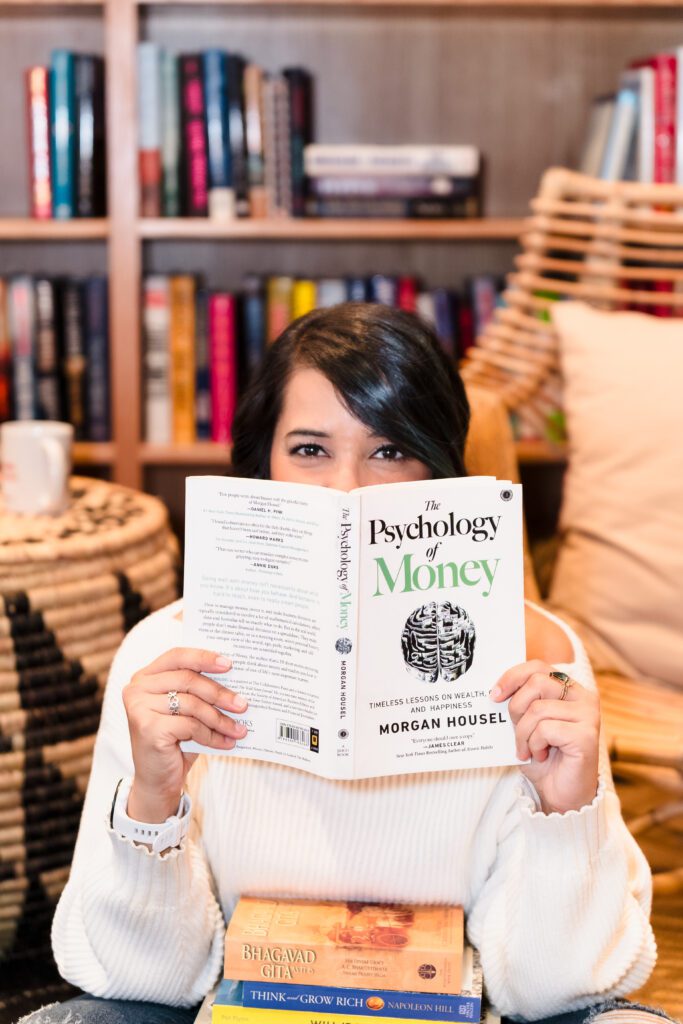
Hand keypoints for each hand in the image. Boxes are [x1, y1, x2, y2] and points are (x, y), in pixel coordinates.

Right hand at [122, 647, 248, 821]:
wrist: (157, 782)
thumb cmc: (175, 741)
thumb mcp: (187, 711)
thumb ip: (199, 691)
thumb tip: (236, 679)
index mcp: (145, 676)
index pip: (177, 655)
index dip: (204, 657)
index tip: (229, 664)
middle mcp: (137, 688)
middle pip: (188, 679)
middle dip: (220, 693)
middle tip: (243, 704)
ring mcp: (139, 708)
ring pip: (192, 704)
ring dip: (220, 719)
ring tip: (239, 729)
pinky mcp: (148, 728)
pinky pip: (190, 726)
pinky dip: (212, 735)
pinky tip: (226, 743)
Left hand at [490, 659, 599, 814]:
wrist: (561, 792)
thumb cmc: (544, 755)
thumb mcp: (526, 722)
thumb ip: (520, 701)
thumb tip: (495, 689)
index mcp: (569, 688)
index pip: (538, 667)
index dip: (513, 676)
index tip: (494, 695)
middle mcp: (584, 697)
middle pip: (537, 682)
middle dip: (516, 708)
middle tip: (516, 729)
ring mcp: (588, 715)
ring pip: (538, 709)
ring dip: (523, 733)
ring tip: (527, 749)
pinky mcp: (587, 736)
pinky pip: (546, 730)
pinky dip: (534, 745)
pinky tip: (541, 755)